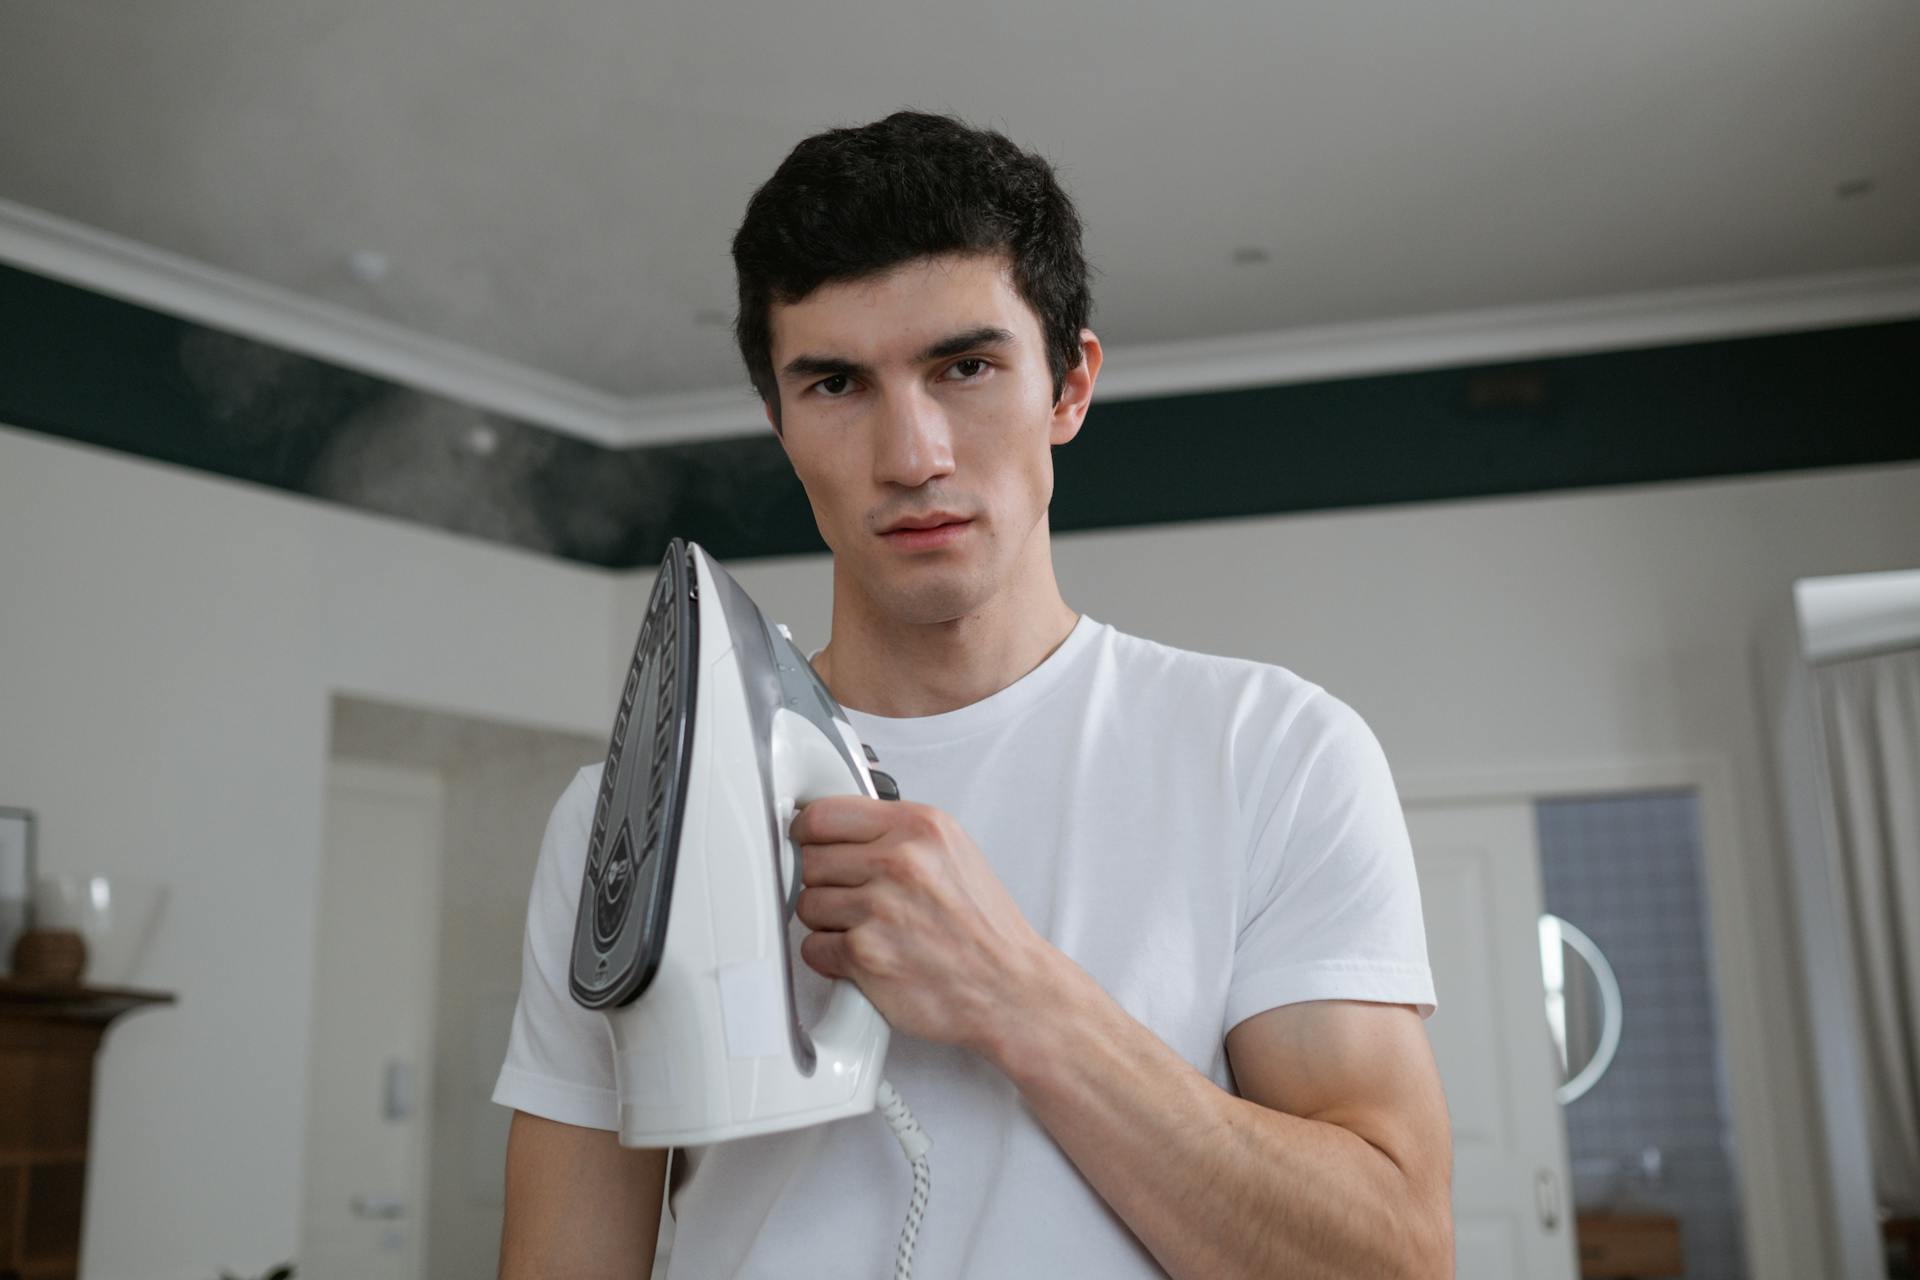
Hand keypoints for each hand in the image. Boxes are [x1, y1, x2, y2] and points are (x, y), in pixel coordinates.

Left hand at [790, 795, 1056, 1055]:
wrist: (1010, 987)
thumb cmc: (985, 928)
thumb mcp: (952, 852)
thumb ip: (896, 834)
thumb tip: (839, 831)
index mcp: (920, 827)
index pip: (824, 814)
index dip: (808, 832)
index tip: (808, 843)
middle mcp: (900, 862)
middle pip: (810, 859)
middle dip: (824, 881)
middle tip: (853, 897)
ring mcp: (879, 908)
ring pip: (807, 904)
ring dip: (828, 921)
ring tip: (867, 929)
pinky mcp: (865, 954)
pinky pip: (813, 947)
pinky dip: (832, 957)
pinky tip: (866, 955)